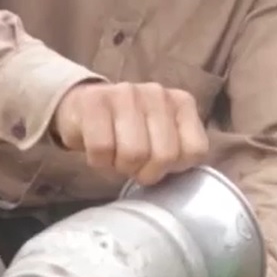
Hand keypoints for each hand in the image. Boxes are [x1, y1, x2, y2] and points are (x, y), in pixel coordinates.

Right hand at [52, 81, 209, 184]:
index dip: (173, 168)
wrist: (80, 108)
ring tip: (115, 156)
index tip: (156, 163)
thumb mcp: (161, 138)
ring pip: (134, 153)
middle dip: (145, 171)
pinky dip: (98, 160)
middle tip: (132, 165)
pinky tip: (98, 150)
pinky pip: (102, 148)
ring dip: (120, 166)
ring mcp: (125, 93)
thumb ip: (178, 152)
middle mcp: (157, 93)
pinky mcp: (94, 100)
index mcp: (182, 103)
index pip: (195, 151)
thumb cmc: (127, 131)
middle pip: (164, 155)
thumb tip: (182, 182)